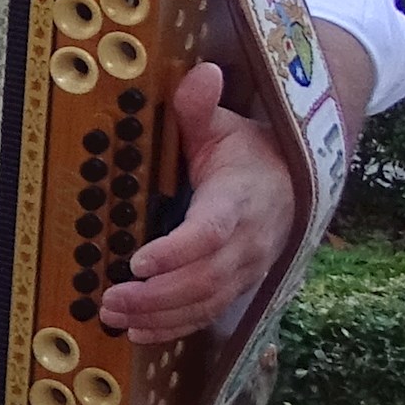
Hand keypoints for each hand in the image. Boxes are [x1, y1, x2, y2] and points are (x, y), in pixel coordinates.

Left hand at [105, 62, 300, 345]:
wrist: (293, 180)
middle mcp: (248, 241)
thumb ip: (201, 107)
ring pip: (206, 301)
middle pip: (205, 278)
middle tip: (111, 297)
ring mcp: (246, 267)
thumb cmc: (249, 151)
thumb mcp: (224, 124)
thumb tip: (200, 73)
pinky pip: (208, 312)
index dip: (176, 251)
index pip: (211, 233)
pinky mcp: (238, 283)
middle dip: (157, 294)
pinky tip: (139, 331)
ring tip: (114, 315)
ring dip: (159, 314)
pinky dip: (175, 326)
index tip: (139, 261)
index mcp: (240, 199)